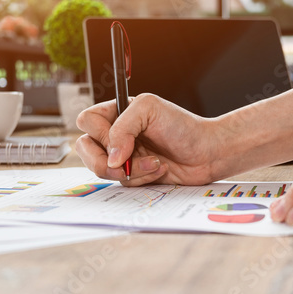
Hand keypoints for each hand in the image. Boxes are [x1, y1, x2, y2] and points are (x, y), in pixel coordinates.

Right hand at [74, 94, 222, 185]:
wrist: (207, 153)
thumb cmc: (183, 126)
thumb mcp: (149, 110)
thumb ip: (122, 127)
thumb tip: (111, 158)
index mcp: (117, 112)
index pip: (87, 121)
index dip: (100, 133)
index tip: (122, 139)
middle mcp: (116, 134)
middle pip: (85, 149)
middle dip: (105, 161)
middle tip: (126, 163)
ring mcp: (123, 156)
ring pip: (103, 170)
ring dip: (132, 170)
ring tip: (154, 163)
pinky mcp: (134, 175)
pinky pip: (122, 183)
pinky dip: (142, 178)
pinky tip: (159, 170)